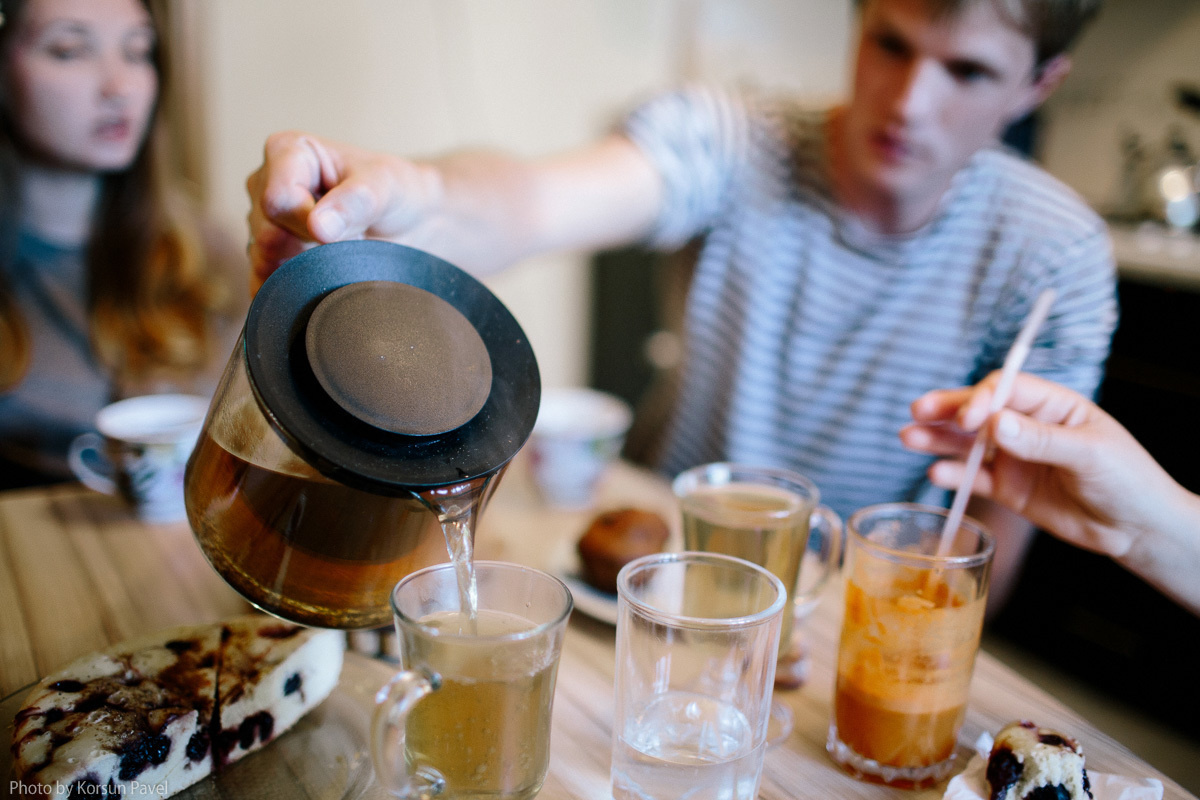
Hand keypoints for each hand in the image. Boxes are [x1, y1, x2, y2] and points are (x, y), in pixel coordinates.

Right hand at [245, 132, 440, 290]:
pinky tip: (317, 283)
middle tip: (348, 240)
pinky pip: (264, 280)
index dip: (308, 224)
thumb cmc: (396, 192)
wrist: (410, 221)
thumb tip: (318, 226)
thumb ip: (355, 201)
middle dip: (308, 247)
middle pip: (268, 232)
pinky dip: (292, 288)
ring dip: (304, 268)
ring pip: (265, 258)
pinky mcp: (270, 254)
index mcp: (287, 151)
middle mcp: (266, 183)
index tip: (345, 228)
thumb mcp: (386, 187)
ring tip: (339, 253)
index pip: (277, 200)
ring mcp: (264, 220)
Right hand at [900, 372, 1181, 558]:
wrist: (1137, 530)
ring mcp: (1015, 458)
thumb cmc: (1128, 480)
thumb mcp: (1089, 454)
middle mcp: (1027, 426)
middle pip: (979, 411)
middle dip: (947, 410)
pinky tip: (937, 473)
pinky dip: (954, 475)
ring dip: (939, 439)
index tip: (967, 417)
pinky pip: (975, 479)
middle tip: (918, 411)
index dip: (981, 398)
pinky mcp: (1009, 489)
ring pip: (968, 443)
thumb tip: (995, 423)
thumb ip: (1040, 439)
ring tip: (909, 437)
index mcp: (1051, 405)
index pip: (1006, 390)